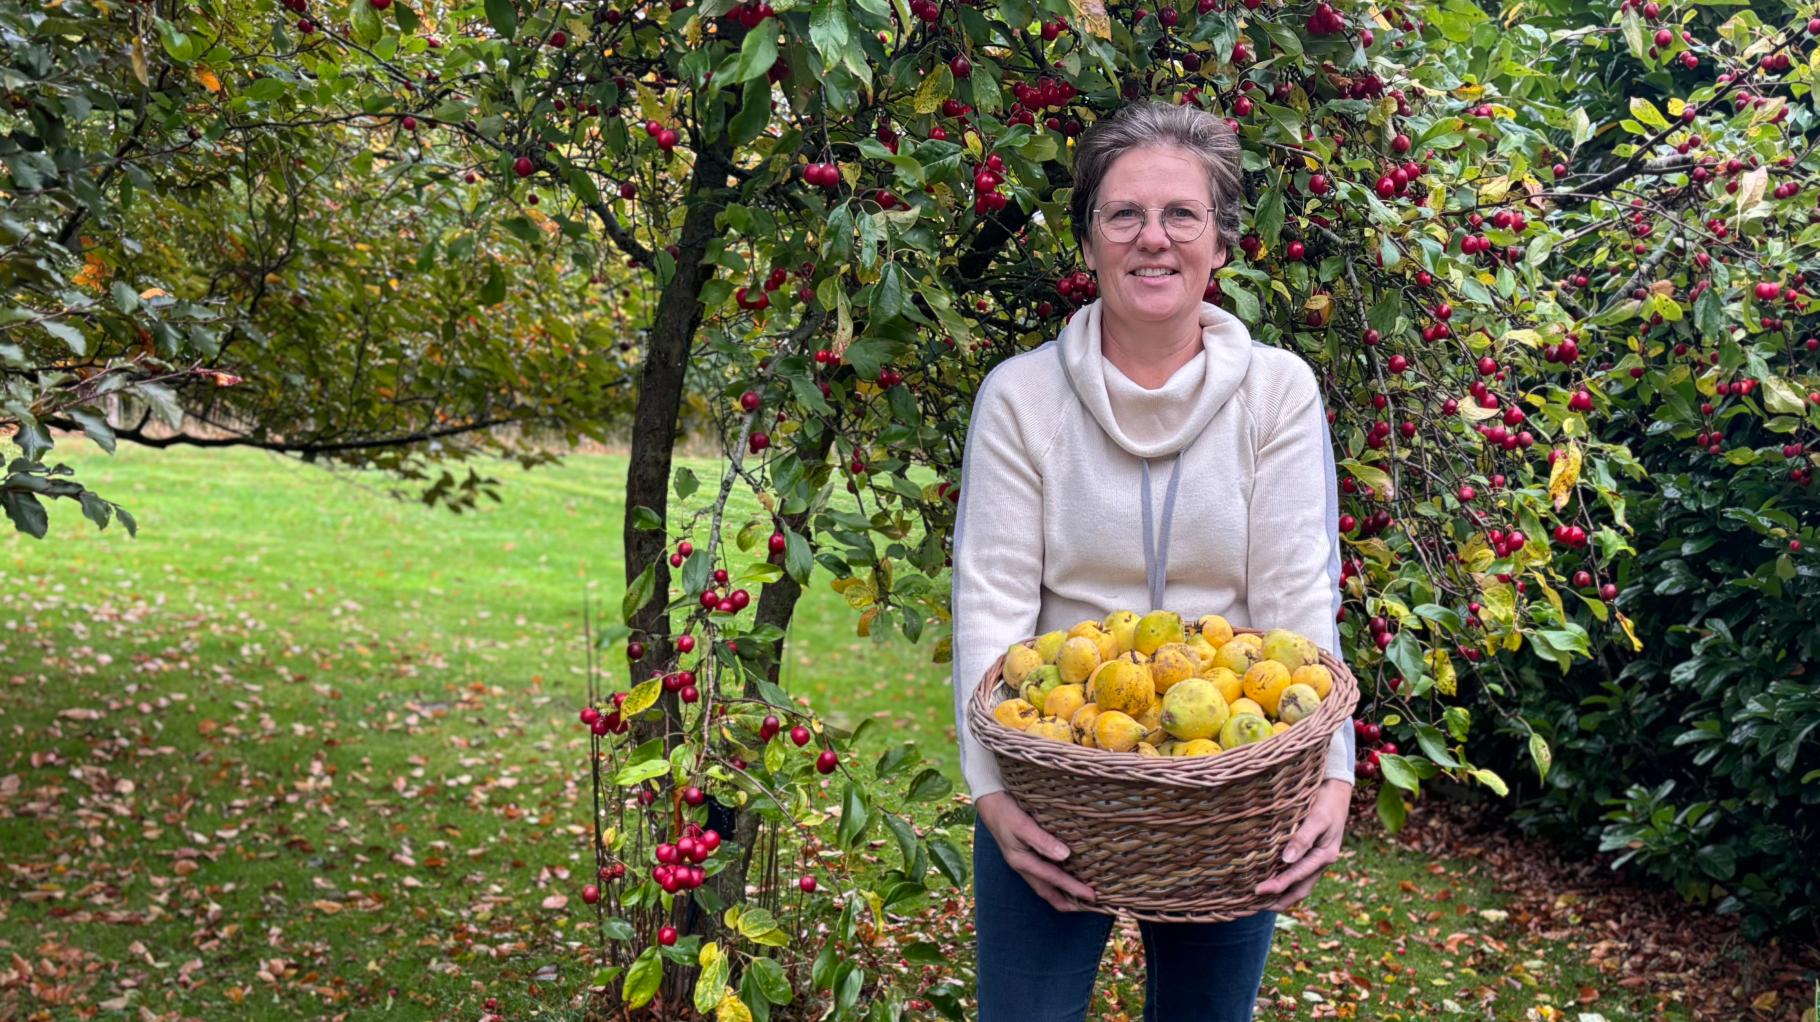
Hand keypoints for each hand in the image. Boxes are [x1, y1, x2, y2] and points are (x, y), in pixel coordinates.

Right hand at [975, 791, 1097, 912]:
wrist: (989, 802)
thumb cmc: (1006, 813)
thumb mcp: (1023, 825)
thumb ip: (1043, 841)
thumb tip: (1065, 855)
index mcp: (1022, 862)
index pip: (1053, 879)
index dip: (1073, 889)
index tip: (1092, 896)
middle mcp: (1023, 866)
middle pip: (1046, 891)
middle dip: (1065, 902)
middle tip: (1086, 907)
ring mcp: (1022, 862)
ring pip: (1043, 885)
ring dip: (1060, 894)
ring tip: (1076, 899)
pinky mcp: (1023, 855)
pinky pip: (1041, 874)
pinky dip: (1053, 881)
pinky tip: (1061, 876)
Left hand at [1254, 777, 1351, 910]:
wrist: (1337, 790)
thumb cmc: (1327, 802)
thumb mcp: (1317, 818)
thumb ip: (1302, 839)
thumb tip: (1286, 860)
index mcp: (1325, 856)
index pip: (1297, 876)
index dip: (1278, 885)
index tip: (1257, 891)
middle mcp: (1322, 862)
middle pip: (1300, 889)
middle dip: (1280, 900)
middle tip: (1256, 906)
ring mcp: (1318, 860)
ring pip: (1300, 885)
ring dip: (1283, 895)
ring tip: (1262, 902)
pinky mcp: (1313, 854)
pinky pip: (1299, 874)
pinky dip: (1287, 882)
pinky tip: (1273, 881)